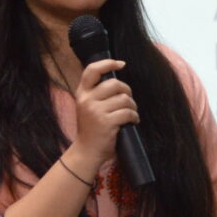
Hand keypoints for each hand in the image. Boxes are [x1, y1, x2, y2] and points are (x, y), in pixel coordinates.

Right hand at [65, 58, 138, 176]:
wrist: (86, 152)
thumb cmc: (92, 130)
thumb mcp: (88, 108)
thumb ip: (97, 94)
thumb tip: (118, 82)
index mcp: (82, 94)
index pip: (92, 70)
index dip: (108, 63)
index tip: (121, 64)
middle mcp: (87, 100)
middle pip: (114, 84)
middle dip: (127, 91)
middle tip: (128, 101)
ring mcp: (95, 111)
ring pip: (124, 99)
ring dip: (132, 106)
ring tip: (131, 114)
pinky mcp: (106, 122)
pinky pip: (128, 113)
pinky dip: (134, 117)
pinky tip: (132, 122)